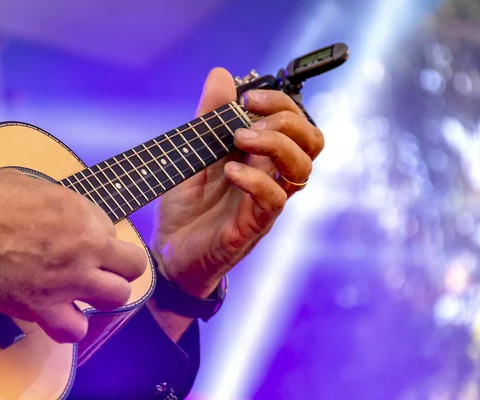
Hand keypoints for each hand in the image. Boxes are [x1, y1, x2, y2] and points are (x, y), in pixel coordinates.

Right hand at [0, 169, 146, 342]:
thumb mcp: (30, 183)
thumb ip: (58, 201)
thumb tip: (60, 211)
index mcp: (83, 214)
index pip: (114, 228)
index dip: (99, 233)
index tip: (81, 235)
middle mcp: (87, 250)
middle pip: (133, 265)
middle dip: (119, 265)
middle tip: (97, 264)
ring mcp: (70, 282)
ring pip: (116, 297)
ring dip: (102, 294)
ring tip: (83, 290)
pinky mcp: (44, 309)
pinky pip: (73, 330)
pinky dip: (69, 325)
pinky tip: (60, 314)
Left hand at [150, 68, 323, 297]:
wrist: (168, 253)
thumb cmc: (184, 207)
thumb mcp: (191, 154)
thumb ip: (208, 117)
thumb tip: (222, 74)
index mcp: (261, 159)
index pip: (297, 124)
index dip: (281, 103)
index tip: (249, 97)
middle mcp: (270, 178)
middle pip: (312, 143)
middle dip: (287, 120)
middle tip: (248, 118)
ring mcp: (265, 203)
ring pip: (302, 169)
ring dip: (276, 144)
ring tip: (241, 139)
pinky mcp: (253, 226)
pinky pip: (273, 200)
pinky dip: (255, 178)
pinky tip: (231, 171)